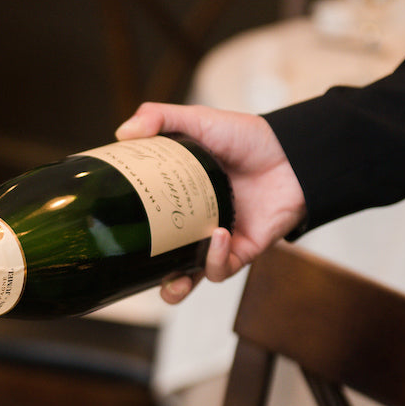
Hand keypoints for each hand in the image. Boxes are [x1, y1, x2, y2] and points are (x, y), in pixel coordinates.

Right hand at [116, 102, 305, 300]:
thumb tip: (122, 131)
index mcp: (179, 199)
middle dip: (146, 277)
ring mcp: (217, 241)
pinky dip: (215, 258)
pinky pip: (221, 268)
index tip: (110, 230)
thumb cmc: (249, 139)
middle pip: (163, 260)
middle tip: (133, 274)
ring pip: (190, 277)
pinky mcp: (242, 251)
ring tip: (173, 280)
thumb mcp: (199, 121)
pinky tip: (217, 235)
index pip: (146, 222)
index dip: (128, 232)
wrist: (294, 152)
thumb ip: (161, 119)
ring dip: (178, 286)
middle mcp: (194, 224)